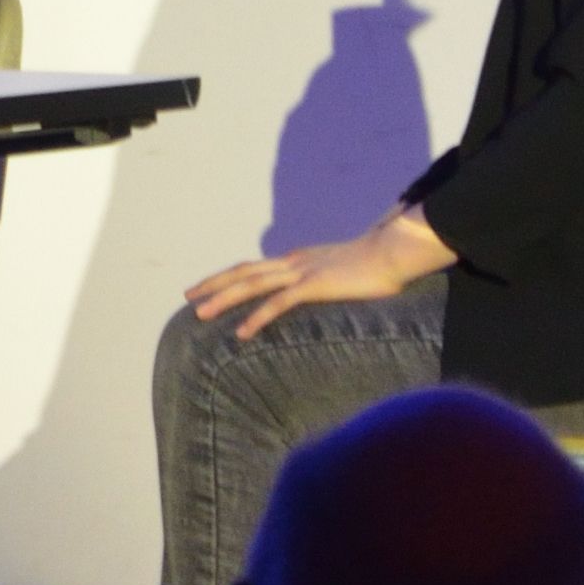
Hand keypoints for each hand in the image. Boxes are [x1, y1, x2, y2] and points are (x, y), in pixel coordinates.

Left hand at [185, 207, 456, 339]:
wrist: (395, 251)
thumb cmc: (377, 263)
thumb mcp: (342, 271)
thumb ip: (326, 279)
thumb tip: (319, 289)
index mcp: (298, 259)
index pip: (254, 268)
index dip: (228, 277)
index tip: (206, 288)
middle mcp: (294, 262)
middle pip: (243, 272)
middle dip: (213, 284)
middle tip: (188, 298)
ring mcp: (302, 272)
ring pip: (252, 285)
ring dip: (223, 299)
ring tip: (199, 314)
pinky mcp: (315, 285)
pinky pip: (278, 304)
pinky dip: (256, 317)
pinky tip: (241, 333)